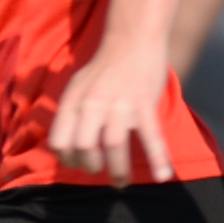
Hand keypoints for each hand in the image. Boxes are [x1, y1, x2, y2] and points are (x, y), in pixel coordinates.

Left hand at [45, 43, 178, 183]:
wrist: (132, 40)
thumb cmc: (104, 68)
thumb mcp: (76, 86)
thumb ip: (70, 114)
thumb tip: (63, 145)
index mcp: (73, 101)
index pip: (60, 141)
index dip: (67, 158)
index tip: (78, 163)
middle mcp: (92, 103)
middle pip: (84, 147)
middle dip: (91, 166)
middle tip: (100, 170)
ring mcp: (119, 103)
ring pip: (115, 146)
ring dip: (118, 170)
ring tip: (120, 182)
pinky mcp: (144, 103)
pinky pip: (151, 136)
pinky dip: (159, 158)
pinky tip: (163, 176)